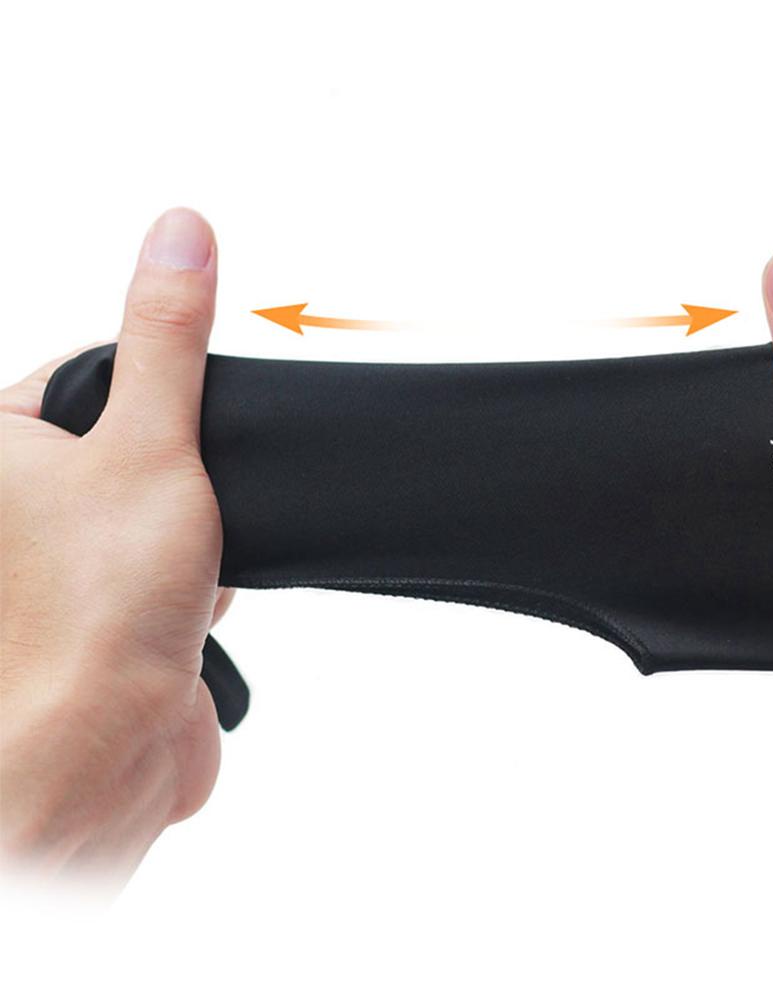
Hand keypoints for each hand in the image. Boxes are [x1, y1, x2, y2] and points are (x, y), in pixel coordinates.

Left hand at [1, 208, 231, 886]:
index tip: (170, 441)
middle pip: (136, 444)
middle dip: (180, 476)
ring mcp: (61, 566)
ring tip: (180, 568)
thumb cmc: (100, 608)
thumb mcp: (151, 440)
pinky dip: (198, 576)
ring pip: (161, 507)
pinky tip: (191, 603)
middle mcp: (18, 509)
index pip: (87, 375)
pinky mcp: (108, 614)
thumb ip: (167, 334)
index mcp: (0, 452)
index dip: (152, 402)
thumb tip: (180, 231)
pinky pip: (172, 567)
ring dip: (195, 529)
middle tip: (177, 512)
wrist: (108, 756)